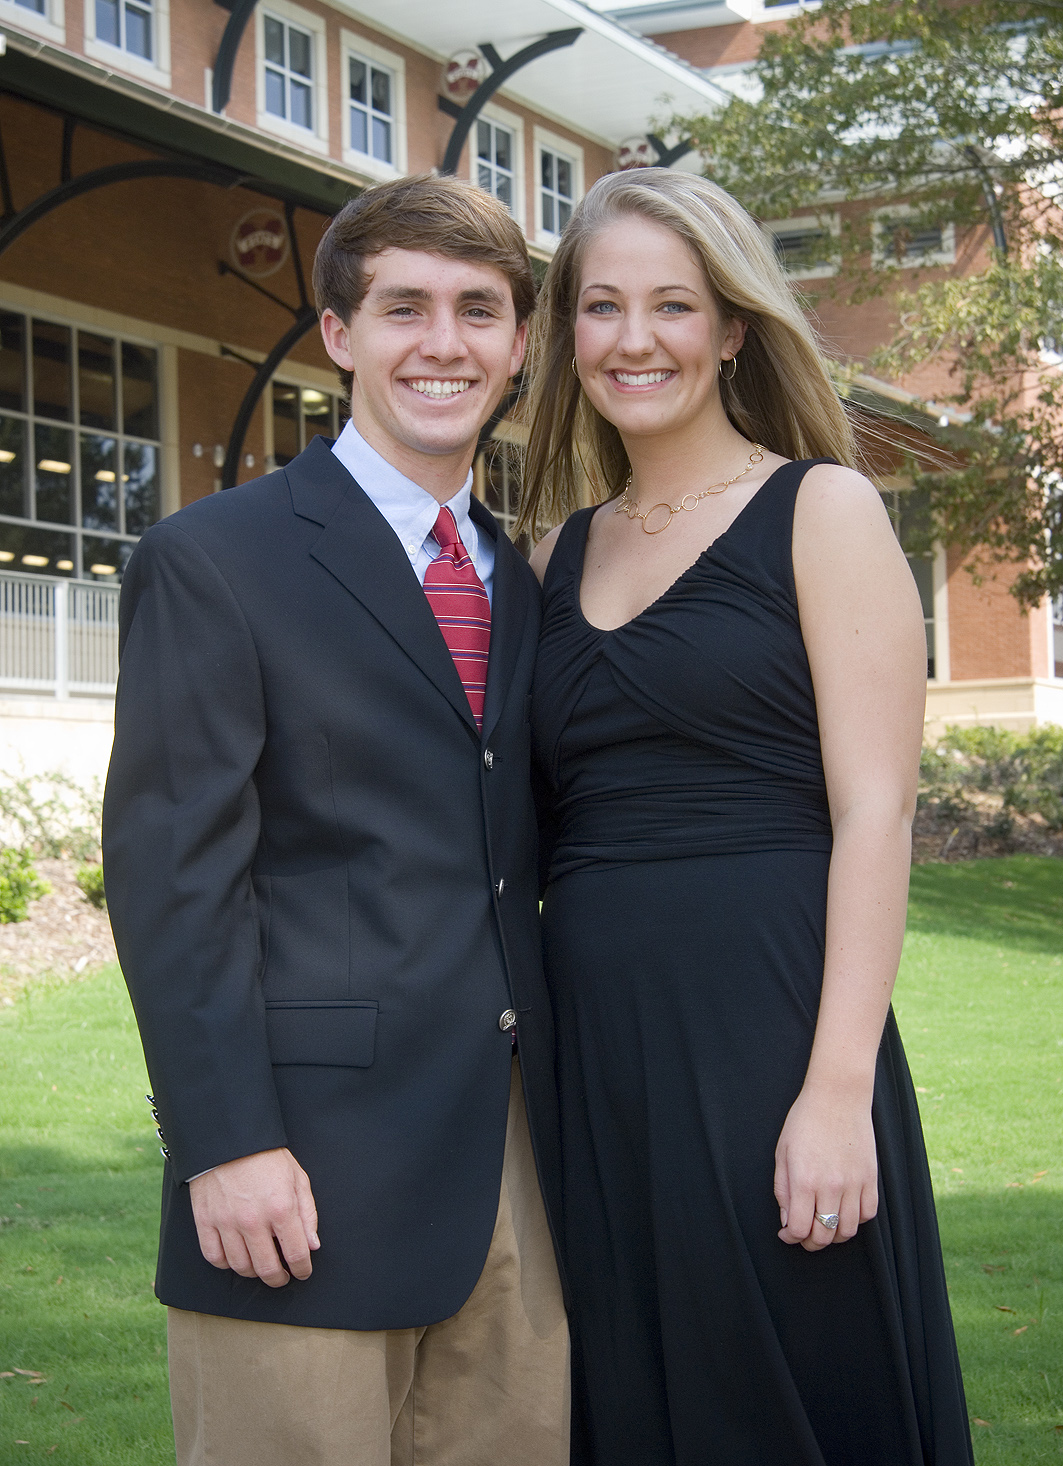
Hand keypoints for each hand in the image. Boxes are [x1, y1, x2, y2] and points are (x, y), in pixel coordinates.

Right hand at [189, 1148, 319, 1286]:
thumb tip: (312, 1246)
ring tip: (261, 1266)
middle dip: (279, 1279)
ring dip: (254, 1272)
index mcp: (281, 1208)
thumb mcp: (297, 1178)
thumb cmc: (267, 1157)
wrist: (229, 1138)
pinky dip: (226, 1264)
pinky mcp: (205, 1221)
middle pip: (267, 1269)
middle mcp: (254, 1220)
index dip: (302, 1269)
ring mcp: (226, 1222)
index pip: (296, 1254)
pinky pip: (214, 1257)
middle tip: (282, 1277)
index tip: (303, 1271)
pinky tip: (236, 1257)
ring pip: (241, 1267)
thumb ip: (307, 1214)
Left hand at [773, 1085, 877, 1250]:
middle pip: (824, 1235)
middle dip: (810, 1242)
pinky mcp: (871, 1178)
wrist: (838, 1097)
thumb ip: (783, 1189)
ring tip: (824, 1225)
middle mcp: (831, 1186)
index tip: (786, 1233)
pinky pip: (867, 1214)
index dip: (791, 1237)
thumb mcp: (783, 1152)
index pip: (799, 1229)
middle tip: (804, 1235)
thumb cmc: (805, 1120)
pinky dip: (855, 1220)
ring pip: (848, 1230)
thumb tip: (787, 1220)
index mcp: (805, 1180)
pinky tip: (844, 1211)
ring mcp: (854, 1184)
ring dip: (834, 1235)